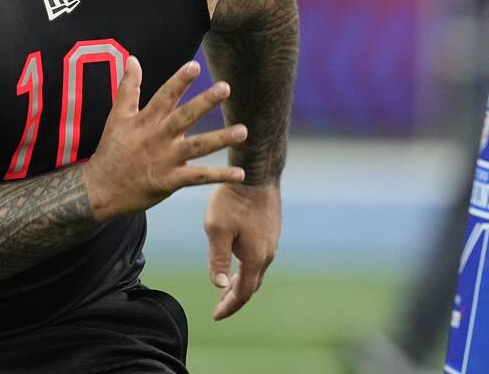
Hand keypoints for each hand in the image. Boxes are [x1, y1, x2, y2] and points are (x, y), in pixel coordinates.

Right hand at [81, 57, 246, 221]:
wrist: (101, 189)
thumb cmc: (111, 149)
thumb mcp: (116, 116)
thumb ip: (128, 87)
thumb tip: (133, 59)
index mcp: (146, 120)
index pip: (165, 96)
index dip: (179, 81)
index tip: (195, 66)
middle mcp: (158, 138)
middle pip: (185, 117)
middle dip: (205, 102)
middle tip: (225, 88)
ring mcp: (166, 160)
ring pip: (197, 147)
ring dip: (221, 139)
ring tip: (243, 131)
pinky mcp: (171, 181)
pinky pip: (199, 177)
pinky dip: (220, 175)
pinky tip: (241, 173)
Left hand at [204, 181, 280, 319]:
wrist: (257, 172)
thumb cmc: (233, 199)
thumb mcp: (217, 229)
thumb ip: (218, 259)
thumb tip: (220, 286)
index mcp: (255, 258)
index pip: (243, 292)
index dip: (230, 306)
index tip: (215, 316)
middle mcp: (268, 253)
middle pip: (252, 284)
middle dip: (235, 297)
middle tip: (220, 306)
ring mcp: (272, 240)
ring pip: (257, 270)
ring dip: (242, 281)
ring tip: (227, 287)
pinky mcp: (271, 229)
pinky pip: (260, 256)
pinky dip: (248, 266)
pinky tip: (238, 260)